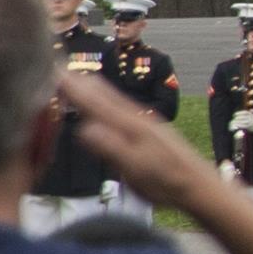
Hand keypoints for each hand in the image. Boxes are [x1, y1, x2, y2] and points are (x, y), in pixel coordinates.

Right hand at [59, 66, 208, 201]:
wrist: (201, 186)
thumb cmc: (168, 182)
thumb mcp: (136, 169)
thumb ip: (111, 149)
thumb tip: (84, 128)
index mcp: (130, 126)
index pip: (96, 102)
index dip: (73, 89)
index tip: (52, 72)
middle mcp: (137, 118)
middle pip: (104, 94)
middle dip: (80, 82)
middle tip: (56, 67)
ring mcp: (144, 123)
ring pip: (114, 99)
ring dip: (93, 88)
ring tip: (78, 77)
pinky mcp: (149, 131)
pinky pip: (122, 108)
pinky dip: (107, 99)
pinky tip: (106, 103)